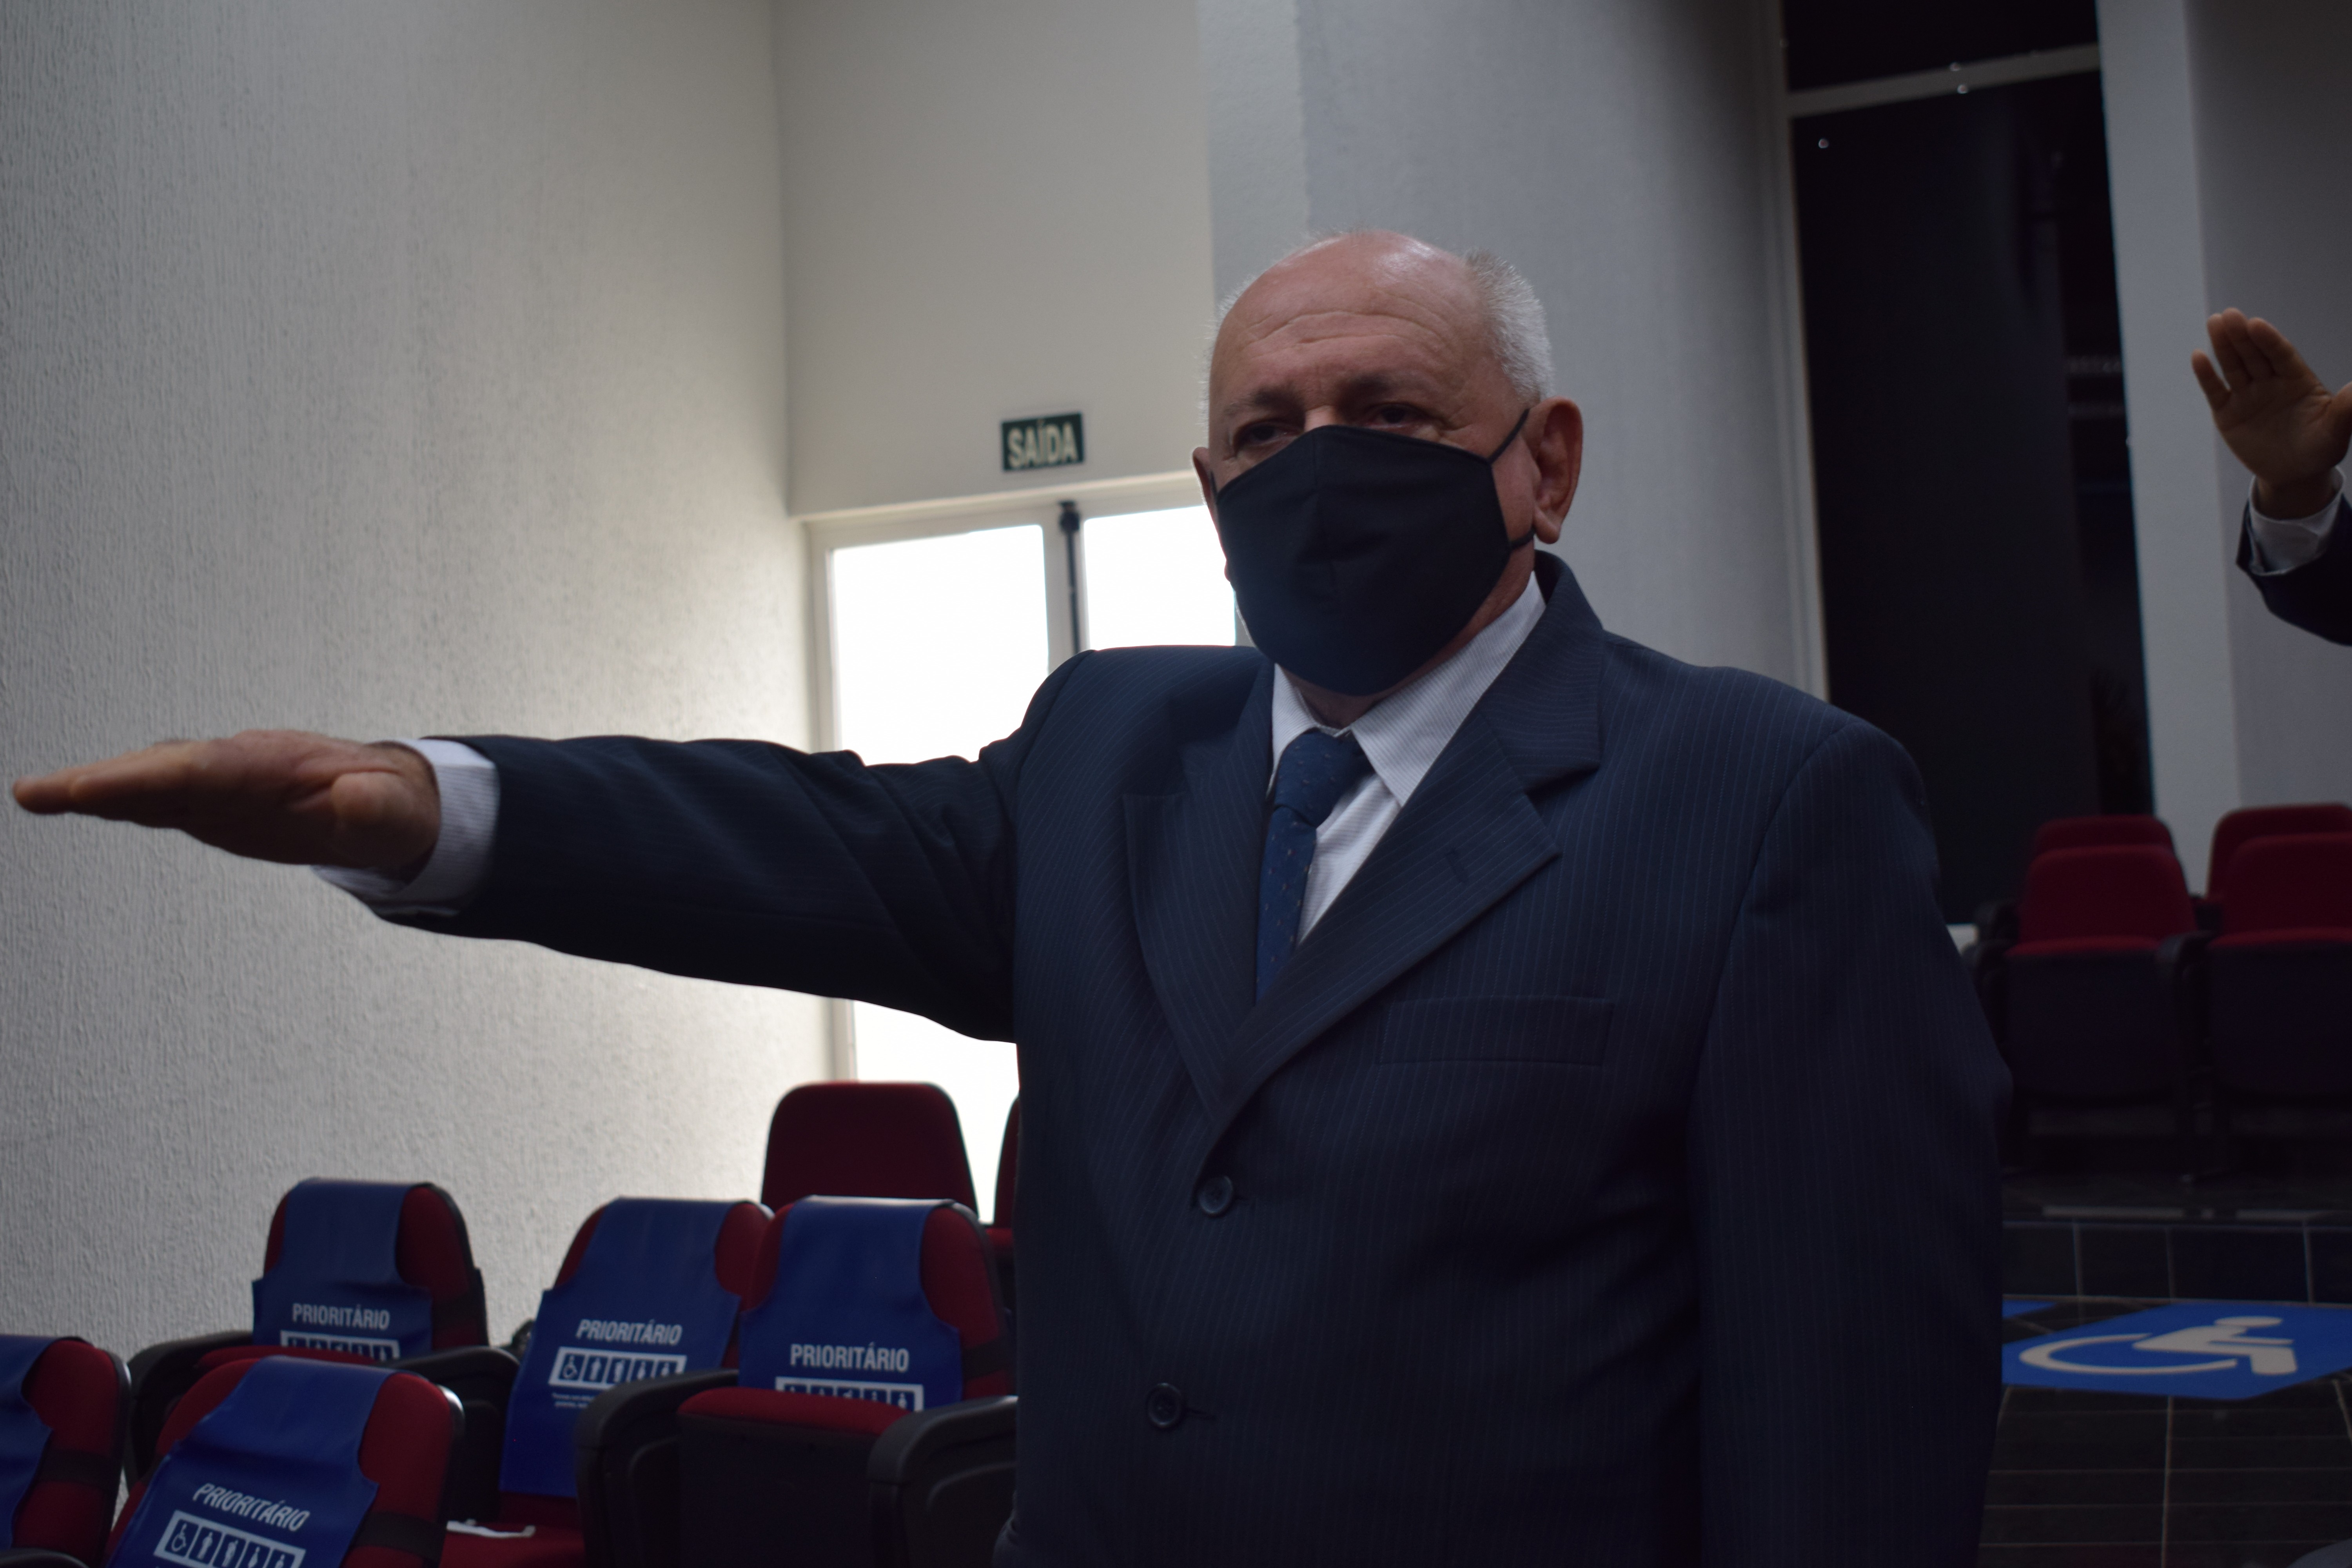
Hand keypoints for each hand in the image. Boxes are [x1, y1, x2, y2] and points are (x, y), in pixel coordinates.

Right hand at [11, 730, 440, 872]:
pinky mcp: (218, 806)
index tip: (95, 787)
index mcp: (276, 766)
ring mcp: (224, 785)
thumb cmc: (395, 804)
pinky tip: (80, 804)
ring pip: (151, 782)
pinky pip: (161, 799)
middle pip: (161, 769)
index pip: (200, 769)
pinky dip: (118, 800)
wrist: (395, 800)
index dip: (145, 778)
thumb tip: (356, 799)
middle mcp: (240, 767)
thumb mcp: (397, 813)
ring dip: (96, 788)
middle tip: (38, 793)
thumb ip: (375, 807)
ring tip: (38, 796)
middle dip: (100, 780)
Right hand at [2192, 308, 2351, 517]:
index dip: (2269, 340)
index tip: (2257, 324)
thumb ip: (2347, 408)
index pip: (2282, 355)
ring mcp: (2248, 396)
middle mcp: (2271, 382)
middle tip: (2230, 315)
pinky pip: (2216, 391)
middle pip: (2255, 355)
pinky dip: (2206, 375)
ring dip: (2223, 345)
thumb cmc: (2320, 448)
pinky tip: (2198, 356)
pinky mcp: (2228, 413)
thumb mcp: (2336, 430)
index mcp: (2298, 380)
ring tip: (2215, 321)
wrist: (2294, 474)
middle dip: (2242, 335)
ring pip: (2234, 366)